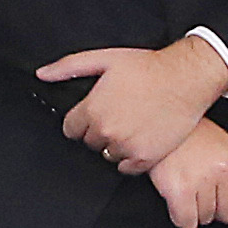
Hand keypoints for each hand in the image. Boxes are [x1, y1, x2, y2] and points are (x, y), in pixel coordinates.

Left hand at [45, 32, 227, 174]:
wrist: (185, 78)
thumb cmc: (148, 67)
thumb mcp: (105, 59)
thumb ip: (69, 67)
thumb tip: (42, 74)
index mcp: (92, 110)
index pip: (70, 129)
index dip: (82, 120)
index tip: (96, 113)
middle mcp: (106, 131)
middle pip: (90, 142)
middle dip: (99, 130)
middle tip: (118, 114)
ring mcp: (126, 146)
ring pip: (107, 155)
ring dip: (116, 144)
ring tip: (132, 125)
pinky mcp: (145, 157)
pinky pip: (126, 168)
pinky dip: (130, 157)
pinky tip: (140, 139)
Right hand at [143, 116, 227, 227]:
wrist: (161, 120)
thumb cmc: (194, 137)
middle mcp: (222, 171)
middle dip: (219, 209)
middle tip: (206, 191)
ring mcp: (200, 180)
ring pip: (207, 219)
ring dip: (198, 211)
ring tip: (190, 189)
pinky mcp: (179, 190)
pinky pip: (187, 222)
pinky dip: (183, 218)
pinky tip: (180, 202)